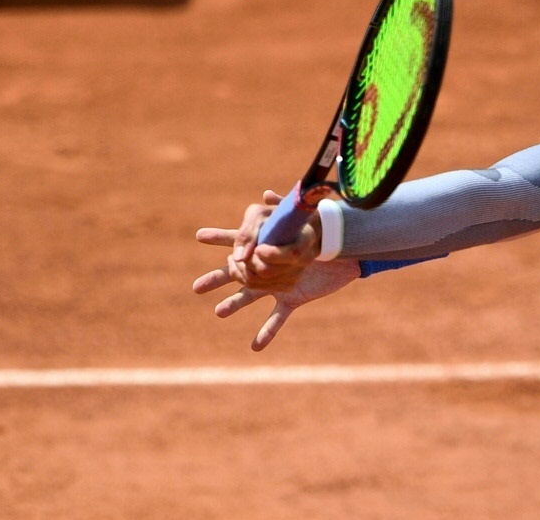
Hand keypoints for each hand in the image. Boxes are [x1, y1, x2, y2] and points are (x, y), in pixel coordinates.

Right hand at [194, 191, 359, 350]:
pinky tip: (256, 346)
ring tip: (218, 311)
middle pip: (236, 273)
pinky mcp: (293, 297)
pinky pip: (277, 318)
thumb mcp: (301, 215)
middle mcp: (269, 266)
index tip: (199, 235)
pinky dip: (267, 332)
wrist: (343, 250)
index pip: (238, 240)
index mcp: (267, 245)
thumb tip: (266, 194)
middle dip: (217, 278)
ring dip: (235, 304)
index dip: (219, 237)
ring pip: (251, 296)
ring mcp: (279, 283)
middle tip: (196, 287)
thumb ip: (283, 205)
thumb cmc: (323, 230)